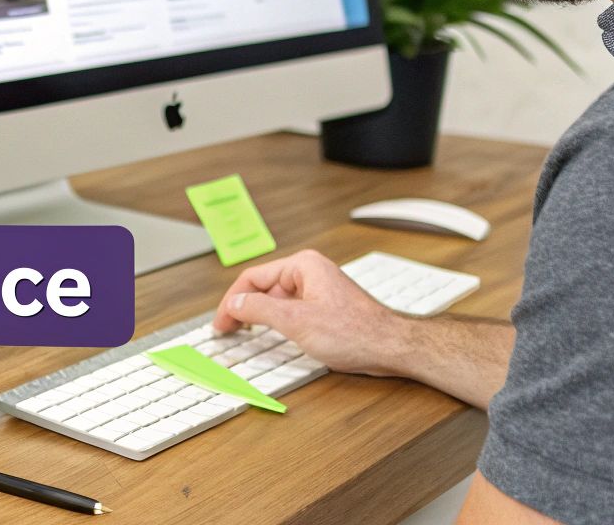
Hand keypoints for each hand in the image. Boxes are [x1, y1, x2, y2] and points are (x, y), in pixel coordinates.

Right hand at [211, 249, 408, 375]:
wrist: (392, 347)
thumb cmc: (356, 332)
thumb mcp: (296, 321)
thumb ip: (259, 310)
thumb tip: (234, 305)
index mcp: (303, 266)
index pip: (252, 278)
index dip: (231, 301)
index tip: (221, 322)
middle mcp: (311, 273)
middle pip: (263, 288)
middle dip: (243, 309)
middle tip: (227, 329)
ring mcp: (319, 290)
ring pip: (277, 300)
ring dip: (258, 316)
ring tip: (242, 332)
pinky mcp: (325, 308)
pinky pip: (291, 310)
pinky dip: (275, 322)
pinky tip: (270, 335)